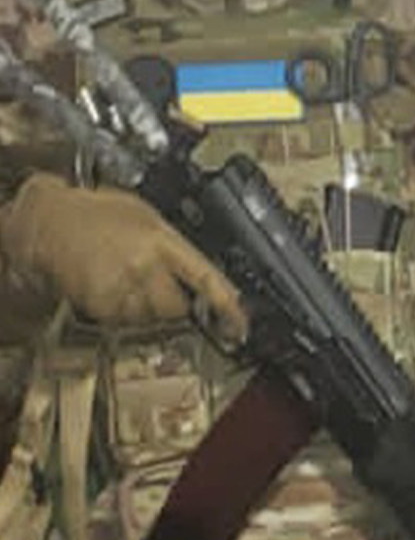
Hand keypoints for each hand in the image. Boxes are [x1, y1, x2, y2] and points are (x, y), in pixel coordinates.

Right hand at [0, 172, 246, 339]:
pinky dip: (122, 311)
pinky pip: (124, 322)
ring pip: (151, 319)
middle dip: (175, 302)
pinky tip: (111, 287)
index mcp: (162, 241)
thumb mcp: (148, 217)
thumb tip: (200, 271)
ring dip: (146, 308)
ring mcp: (120, 289)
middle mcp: (144, 267)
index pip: (206, 279)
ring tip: (127, 279)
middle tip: (158, 283)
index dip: (228, 306)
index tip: (240, 325)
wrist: (48, 222)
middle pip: (178, 308)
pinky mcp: (100, 306)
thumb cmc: (97, 214)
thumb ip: (176, 246)